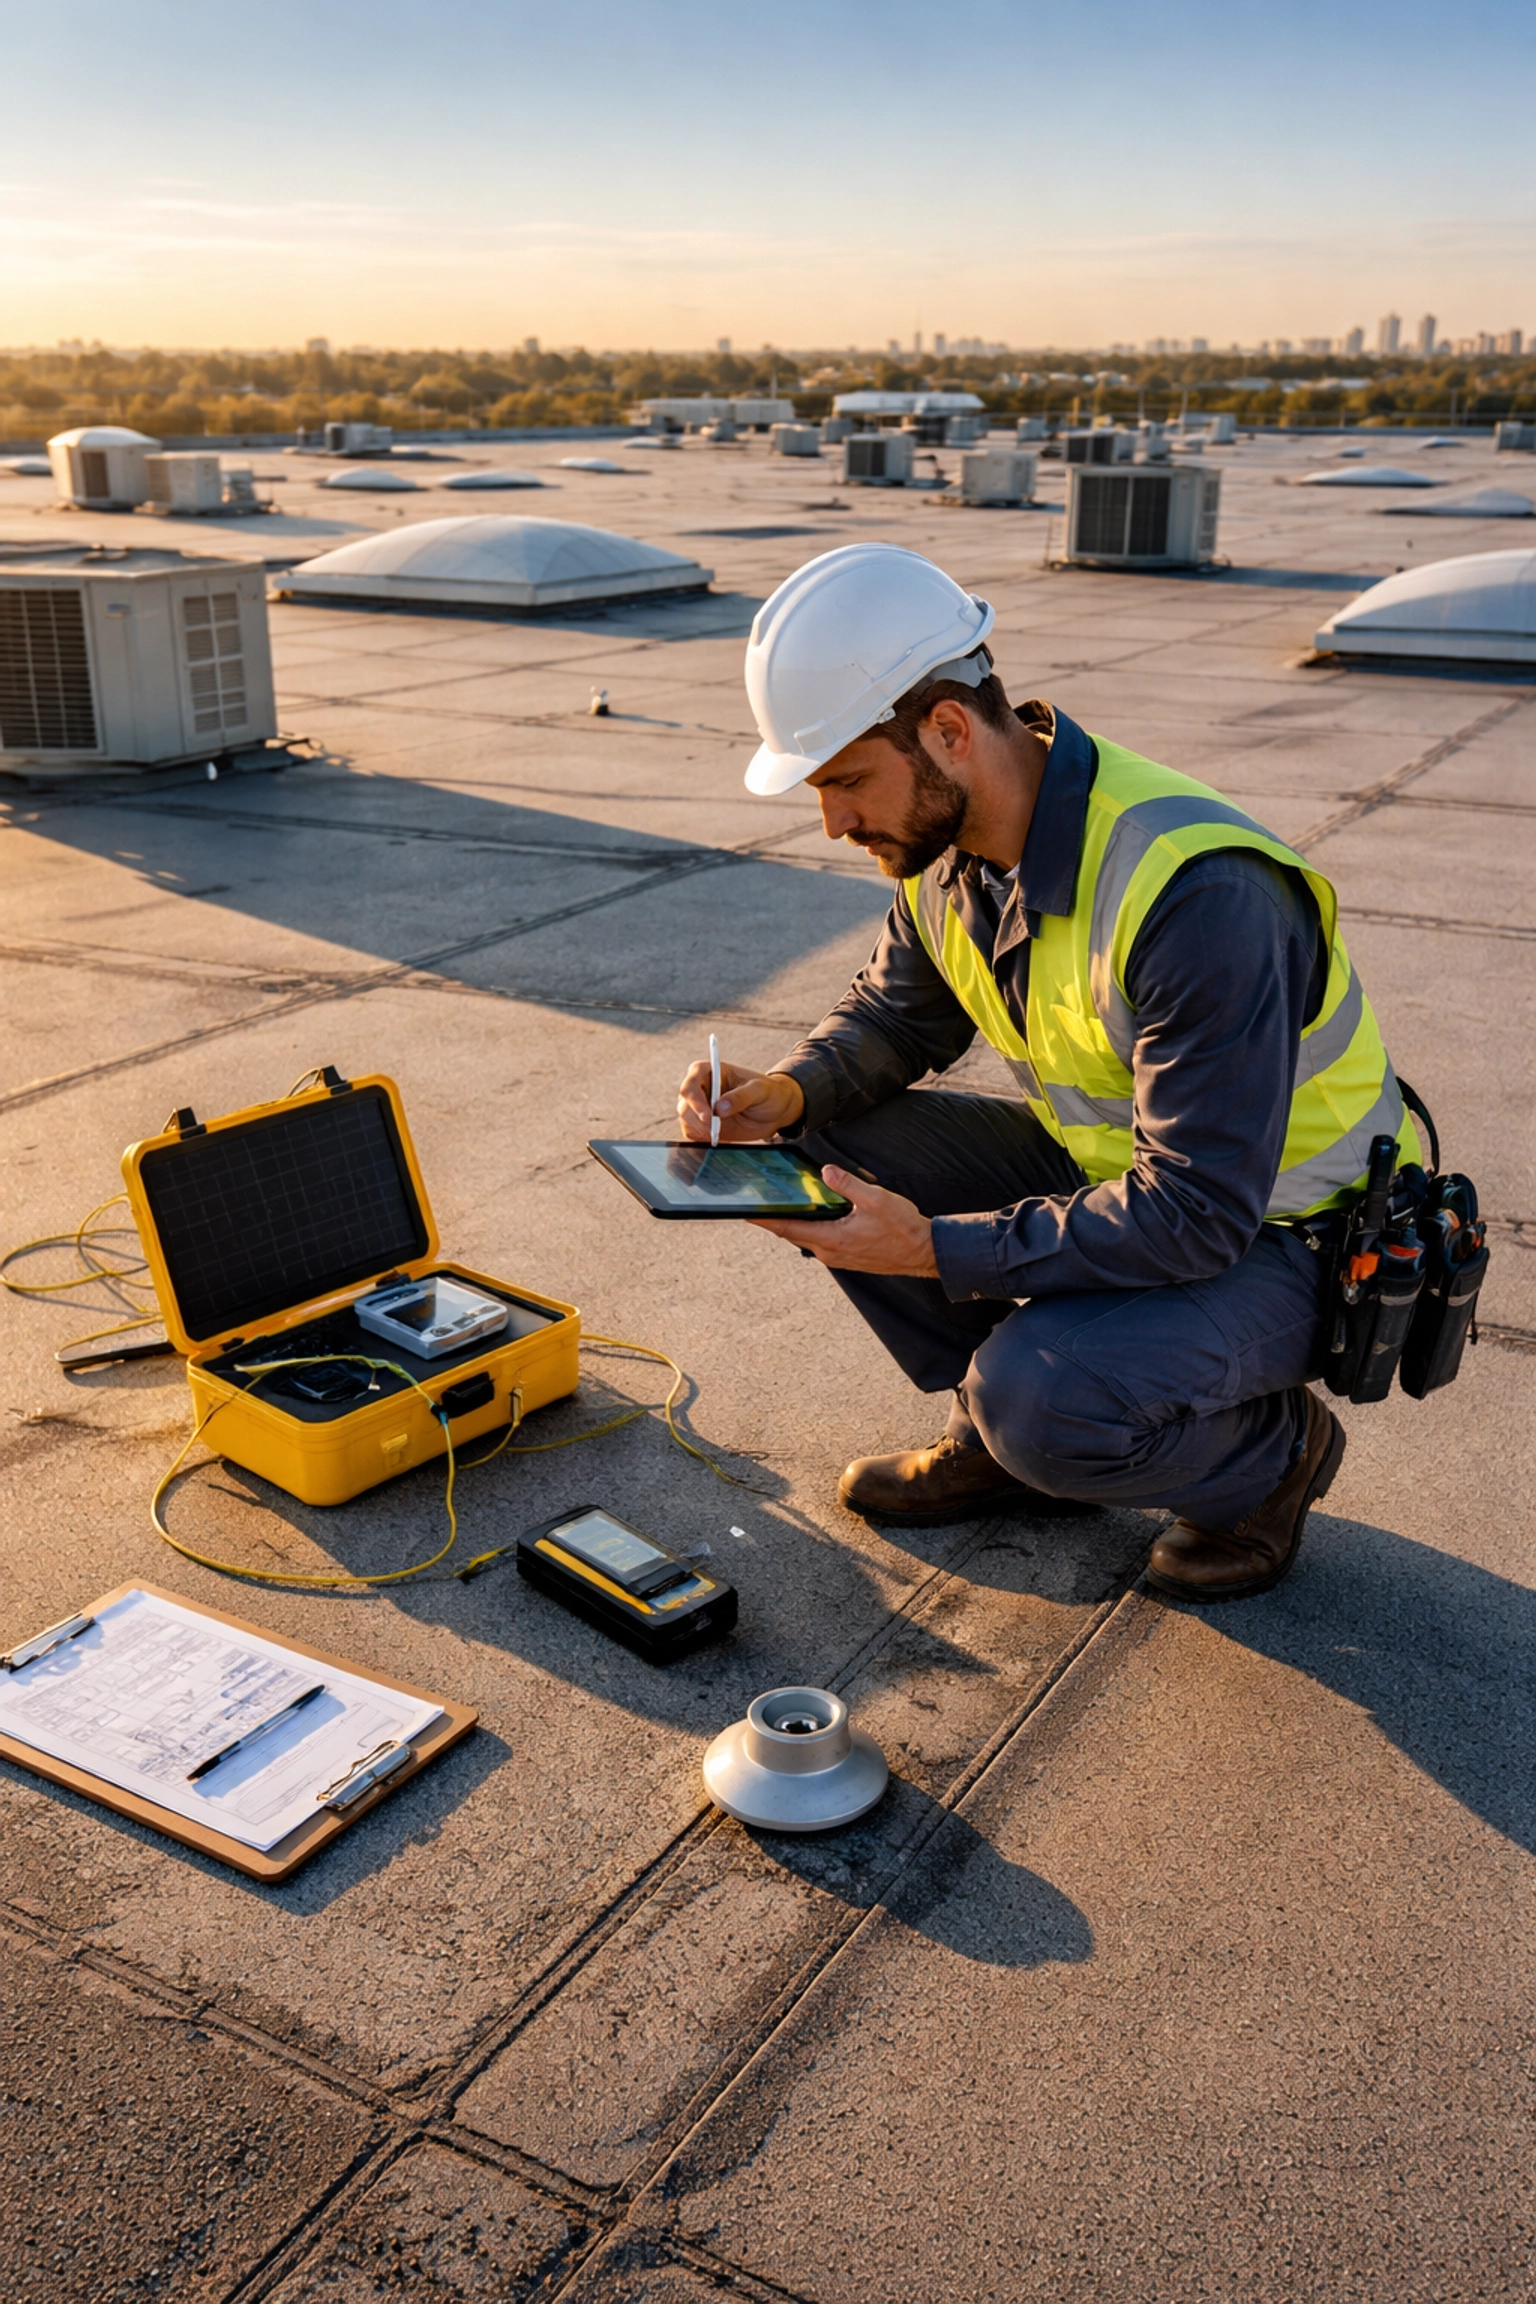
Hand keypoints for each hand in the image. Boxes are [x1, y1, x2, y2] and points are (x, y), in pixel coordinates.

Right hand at [677, 1057, 804, 1142]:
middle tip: (714, 1129)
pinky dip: (700, 1138)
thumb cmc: (768, 1093)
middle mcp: (702, 1087)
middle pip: (685, 1100)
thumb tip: (719, 1108)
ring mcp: (701, 1106)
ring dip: (698, 1128)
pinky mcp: (703, 1124)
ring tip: (718, 1133)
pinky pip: (691, 1132)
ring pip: (686, 1117)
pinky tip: (716, 1138)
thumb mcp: (760, 1091)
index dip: (695, 1094)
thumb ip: (741, 1096)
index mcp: (713, 1070)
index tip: (708, 1114)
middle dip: (696, 1117)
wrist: (775, 1112)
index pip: (694, 1075)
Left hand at [752, 1165, 937, 1277]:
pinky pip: (819, 1241)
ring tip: (779, 1207)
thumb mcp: (875, 1199)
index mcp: (831, 1239)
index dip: (763, 1219)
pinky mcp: (846, 1256)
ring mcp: (837, 1257)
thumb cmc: (902, 1228)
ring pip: (805, 1237)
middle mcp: (829, 1252)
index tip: (744, 1211)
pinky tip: (811, 1215)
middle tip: (755, 1205)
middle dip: (773, 1219)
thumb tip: (825, 1172)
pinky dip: (809, 1228)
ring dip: (791, 1223)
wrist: (923, 1252)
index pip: (787, 1227)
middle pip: (791, 1233)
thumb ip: (847, 1184)